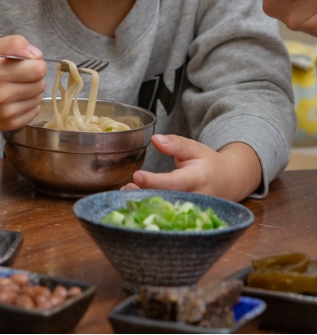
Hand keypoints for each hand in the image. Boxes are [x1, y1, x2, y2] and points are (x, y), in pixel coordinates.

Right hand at [0, 35, 46, 139]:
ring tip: (15, 86)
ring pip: (38, 99)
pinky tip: (14, 98)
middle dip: (34, 77)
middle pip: (40, 84)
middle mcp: (0, 95)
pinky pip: (33, 113)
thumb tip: (37, 55)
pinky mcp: (7, 125)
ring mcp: (4, 113)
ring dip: (32, 91)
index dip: (36, 63)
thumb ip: (14, 43)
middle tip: (19, 74)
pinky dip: (29, 104)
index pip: (38, 69)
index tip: (26, 62)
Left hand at [121, 135, 261, 201]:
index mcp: (198, 179)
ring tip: (127, 192)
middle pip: (168, 199)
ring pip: (166, 210)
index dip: (155, 181)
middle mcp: (196, 198)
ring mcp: (192, 210)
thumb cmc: (208, 164)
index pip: (175, 182)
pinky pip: (167, 215)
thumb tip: (155, 139)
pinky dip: (151, 208)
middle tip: (127, 186)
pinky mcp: (186, 217)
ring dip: (145, 203)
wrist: (228, 182)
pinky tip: (135, 201)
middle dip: (146, 194)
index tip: (137, 176)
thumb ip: (175, 144)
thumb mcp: (194, 148)